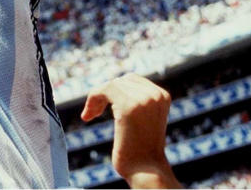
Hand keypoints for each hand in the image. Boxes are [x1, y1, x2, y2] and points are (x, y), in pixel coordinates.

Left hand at [82, 73, 179, 188]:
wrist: (145, 170)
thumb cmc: (140, 148)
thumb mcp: (142, 118)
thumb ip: (134, 100)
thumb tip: (115, 82)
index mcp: (162, 95)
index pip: (131, 80)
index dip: (113, 91)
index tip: (101, 108)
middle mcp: (155, 94)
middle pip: (119, 81)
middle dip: (104, 94)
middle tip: (92, 113)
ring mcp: (144, 99)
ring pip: (110, 85)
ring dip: (96, 98)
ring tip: (90, 115)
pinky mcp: (129, 106)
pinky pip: (104, 91)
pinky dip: (92, 100)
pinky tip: (88, 117)